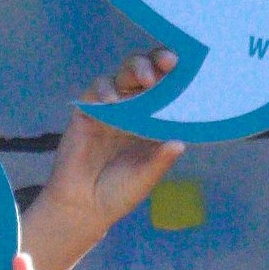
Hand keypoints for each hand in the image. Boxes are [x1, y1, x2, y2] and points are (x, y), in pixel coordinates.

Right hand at [18, 48, 183, 269]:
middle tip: (168, 63)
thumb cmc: (118, 193)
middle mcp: (135, 109)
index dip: (176, 76)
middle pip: (147, 74)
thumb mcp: (144, 179)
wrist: (82, 206)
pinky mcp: (88, 110)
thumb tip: (180, 143)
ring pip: (125, 75)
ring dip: (135, 70)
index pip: (168, 90)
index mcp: (154, 122)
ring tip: (145, 80)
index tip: (186, 68)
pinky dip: (105, 89)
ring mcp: (111, 107)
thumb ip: (159, 161)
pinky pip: (98, 89)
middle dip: (157, 63)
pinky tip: (112, 100)